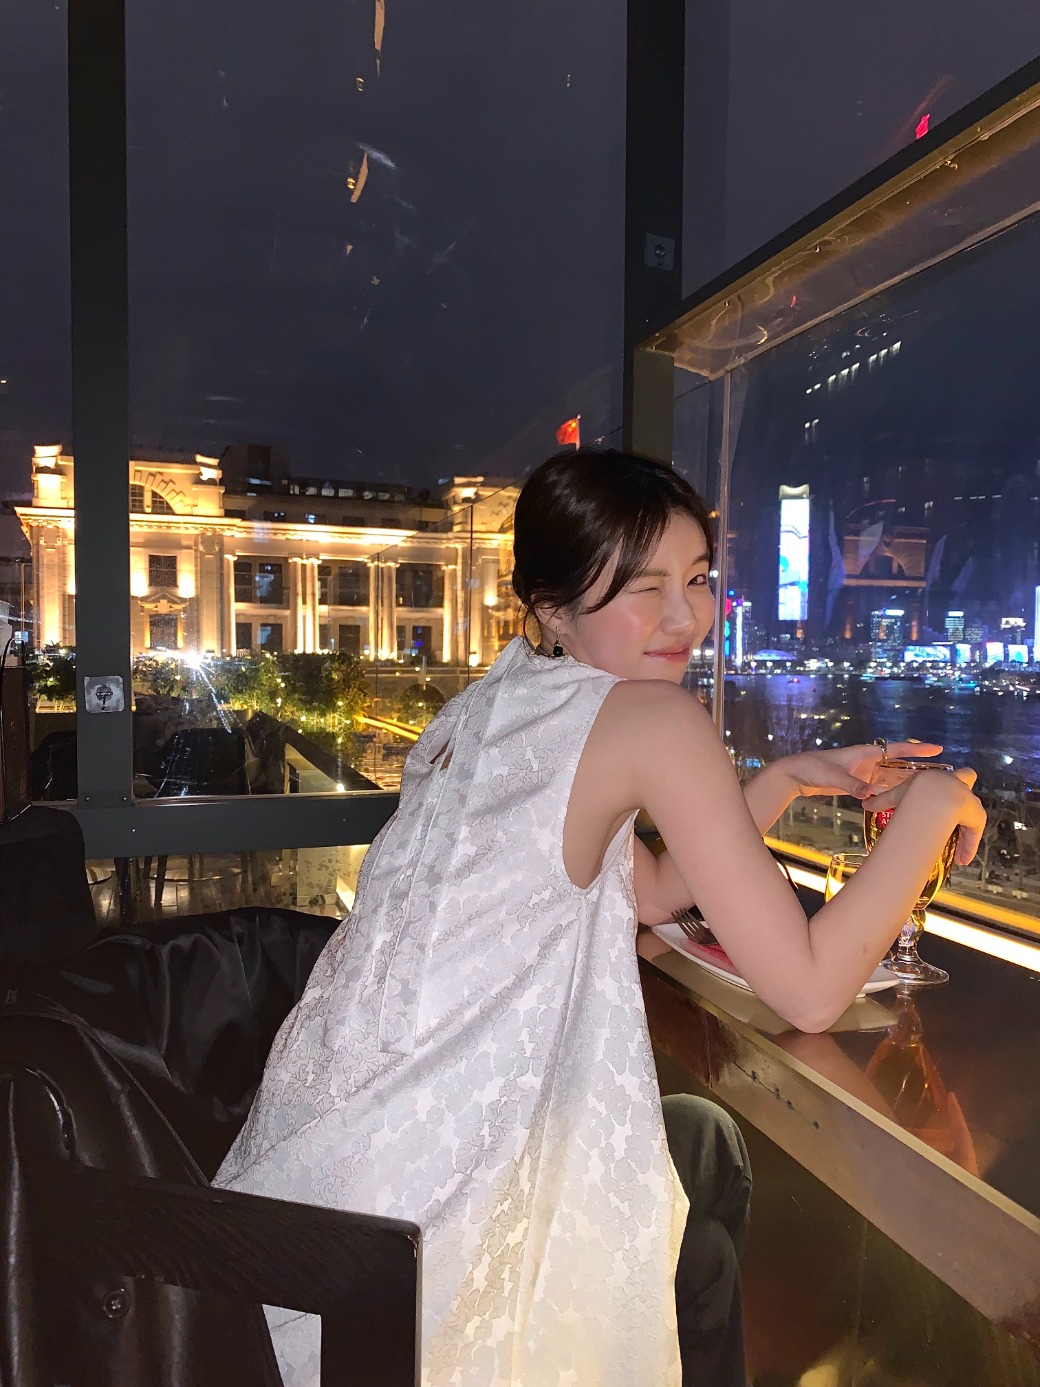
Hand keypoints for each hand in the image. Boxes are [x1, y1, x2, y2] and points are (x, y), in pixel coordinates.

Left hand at [782, 741, 943, 800]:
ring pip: (891, 779)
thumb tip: (871, 795)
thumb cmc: (813, 769)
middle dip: (919, 770)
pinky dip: (890, 794)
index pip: (898, 749)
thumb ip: (853, 786)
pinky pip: (880, 789)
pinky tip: (901, 804)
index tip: (938, 748)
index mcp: (866, 753)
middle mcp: (869, 762)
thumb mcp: (834, 777)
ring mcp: (864, 774)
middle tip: (942, 778)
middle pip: (899, 765)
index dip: (918, 750)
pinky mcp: (858, 784)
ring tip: (927, 793)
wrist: (796, 775)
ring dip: (906, 784)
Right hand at [864, 765, 983, 864]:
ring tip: (958, 849)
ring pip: (973, 811)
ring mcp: (969, 799)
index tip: (942, 793)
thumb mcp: (896, 796)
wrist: (936, 797)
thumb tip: (864, 804)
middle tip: (955, 807)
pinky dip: (969, 845)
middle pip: (969, 776)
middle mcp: (956, 784)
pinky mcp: (976, 817)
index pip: (945, 773)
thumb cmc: (915, 792)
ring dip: (967, 828)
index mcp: (938, 777)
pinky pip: (974, 832)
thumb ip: (882, 800)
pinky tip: (962, 858)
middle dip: (966, 788)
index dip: (946, 780)